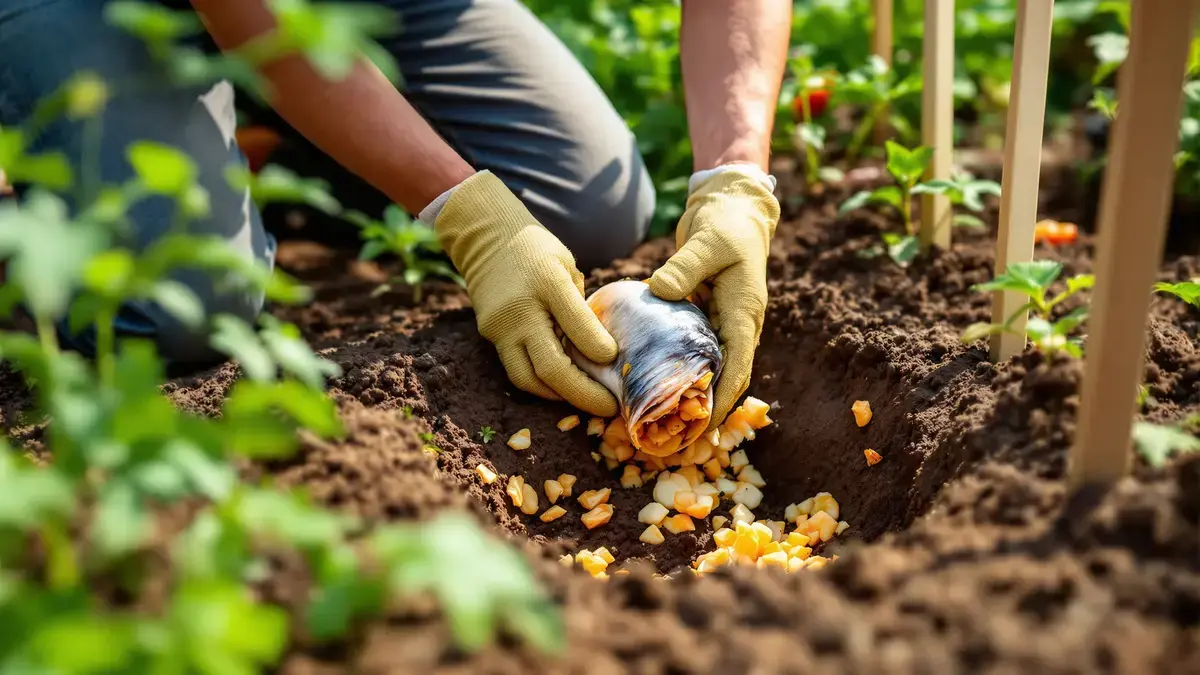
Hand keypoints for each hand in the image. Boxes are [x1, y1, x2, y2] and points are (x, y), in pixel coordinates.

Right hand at [432, 171, 619, 415]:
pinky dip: (542, 385)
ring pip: (528, 379)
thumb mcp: (566, 265)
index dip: (598, 348)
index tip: (615, 361)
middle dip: (583, 393)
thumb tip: (602, 348)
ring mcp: (500, 327)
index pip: (576, 323)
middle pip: (550, 366)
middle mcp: (520, 309)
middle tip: (609, 407)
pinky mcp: (489, 336)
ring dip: (560, 396)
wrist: (486, 238)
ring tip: (586, 401)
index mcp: (547, 281)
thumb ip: (580, 305)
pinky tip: (563, 388)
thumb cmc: (536, 250)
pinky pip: (516, 370)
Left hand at [646, 164, 779, 430]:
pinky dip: (680, 369)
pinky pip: (695, 351)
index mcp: (744, 313)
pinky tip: (655, 383)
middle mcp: (737, 325)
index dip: (721, 401)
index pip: (738, 368)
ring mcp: (722, 323)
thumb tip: (660, 291)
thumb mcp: (707, 241)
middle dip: (704, 409)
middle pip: (726, 378)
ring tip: (663, 420)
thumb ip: (685, 266)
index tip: (700, 427)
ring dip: (692, 394)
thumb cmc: (725, 224)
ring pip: (711, 368)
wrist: (731, 209)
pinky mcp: (705, 316)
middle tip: (673, 436)